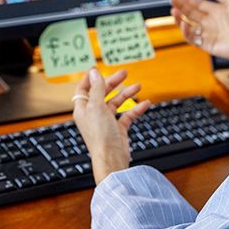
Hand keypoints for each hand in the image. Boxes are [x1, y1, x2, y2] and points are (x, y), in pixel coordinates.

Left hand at [72, 68, 150, 183]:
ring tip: (138, 86)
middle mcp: (93, 114)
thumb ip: (97, 88)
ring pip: (116, 103)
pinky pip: (127, 115)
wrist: (111, 159)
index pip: (83, 89)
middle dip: (113, 82)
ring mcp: (106, 122)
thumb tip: (94, 72)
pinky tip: (145, 103)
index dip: (90, 79)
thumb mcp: (97, 106)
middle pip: (102, 93)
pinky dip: (136, 109)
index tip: (98, 69)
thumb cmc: (100, 135)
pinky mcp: (118, 130)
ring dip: (127, 94)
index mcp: (83, 109)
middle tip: (125, 73)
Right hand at [169, 0, 228, 65]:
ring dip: (180, 19)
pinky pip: (192, 39)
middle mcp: (210, 21)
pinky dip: (186, 32)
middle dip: (180, 6)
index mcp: (216, 10)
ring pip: (188, 25)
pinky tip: (185, 24)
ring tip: (174, 11)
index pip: (196, 3)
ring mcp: (208, 33)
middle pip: (190, 13)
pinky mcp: (207, 44)